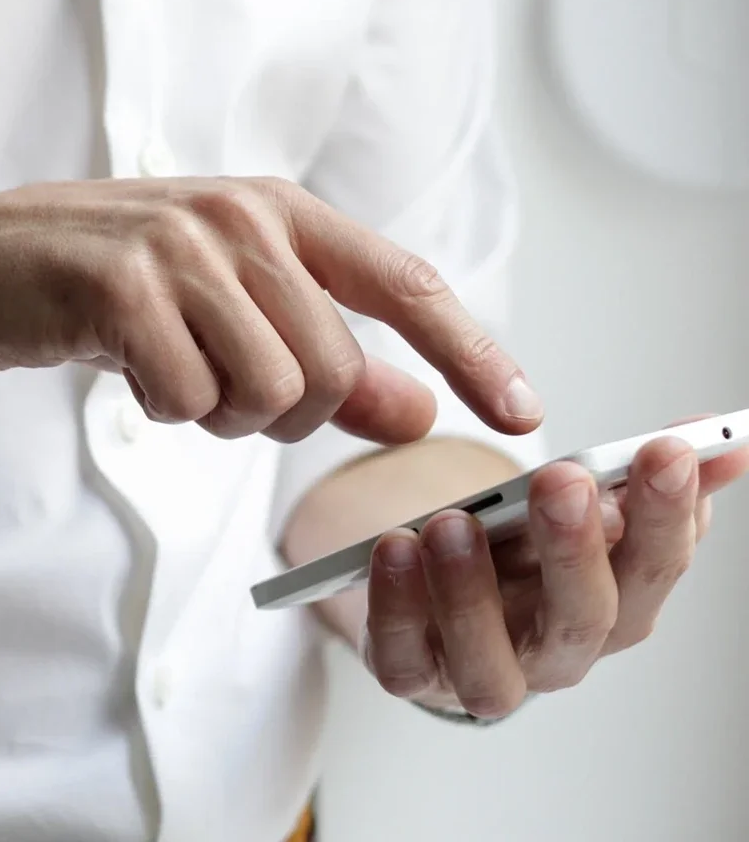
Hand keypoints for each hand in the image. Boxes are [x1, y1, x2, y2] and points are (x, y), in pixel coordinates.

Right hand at [0, 177, 542, 442]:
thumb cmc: (113, 287)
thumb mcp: (232, 312)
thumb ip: (332, 359)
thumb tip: (419, 409)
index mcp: (282, 214)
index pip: (408, 285)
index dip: (473, 351)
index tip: (522, 411)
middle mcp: (244, 218)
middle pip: (333, 369)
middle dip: (284, 412)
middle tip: (219, 386)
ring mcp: (183, 247)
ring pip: (270, 390)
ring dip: (221, 413)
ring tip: (170, 369)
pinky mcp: (123, 286)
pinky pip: (190, 400)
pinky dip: (164, 410)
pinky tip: (126, 366)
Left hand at [361, 419, 748, 716]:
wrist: (442, 594)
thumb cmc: (519, 553)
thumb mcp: (577, 507)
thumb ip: (638, 477)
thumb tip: (716, 437)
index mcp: (611, 604)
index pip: (655, 568)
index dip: (668, 515)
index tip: (666, 450)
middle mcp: (555, 651)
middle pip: (583, 620)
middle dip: (576, 550)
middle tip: (562, 483)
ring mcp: (482, 670)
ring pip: (491, 665)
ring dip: (472, 594)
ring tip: (453, 523)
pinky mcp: (413, 672)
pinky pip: (403, 660)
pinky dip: (397, 609)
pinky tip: (394, 550)